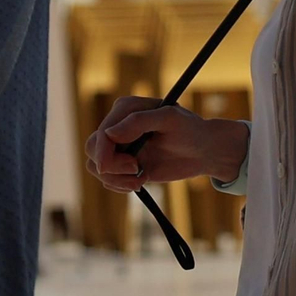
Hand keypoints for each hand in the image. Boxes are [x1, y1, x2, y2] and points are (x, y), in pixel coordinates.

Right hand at [84, 96, 245, 193]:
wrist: (203, 150)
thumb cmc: (190, 129)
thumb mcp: (170, 119)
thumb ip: (139, 122)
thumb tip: (109, 133)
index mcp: (126, 109)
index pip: (102, 132)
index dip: (103, 152)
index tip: (117, 168)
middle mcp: (118, 126)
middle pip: (92, 149)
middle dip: (110, 166)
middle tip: (137, 171)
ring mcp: (120, 147)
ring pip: (96, 166)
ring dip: (115, 179)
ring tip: (140, 180)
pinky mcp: (124, 165)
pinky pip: (108, 179)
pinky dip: (120, 185)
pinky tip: (140, 182)